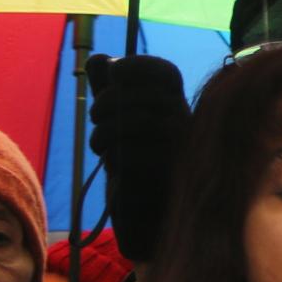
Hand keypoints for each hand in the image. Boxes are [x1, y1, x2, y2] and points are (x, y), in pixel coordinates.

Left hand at [85, 54, 191, 264]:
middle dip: (109, 101)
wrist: (146, 223)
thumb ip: (109, 93)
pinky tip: (112, 165)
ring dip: (108, 130)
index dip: (137, 65)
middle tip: (95, 117)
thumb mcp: (117, 128)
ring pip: (143, 123)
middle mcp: (186, 128)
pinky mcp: (170, 182)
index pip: (166, 73)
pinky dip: (118, 156)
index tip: (112, 73)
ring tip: (98, 145)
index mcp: (176, 109)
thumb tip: (97, 59)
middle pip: (147, 96)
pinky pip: (139, 155)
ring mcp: (182, 154)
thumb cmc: (132, 170)